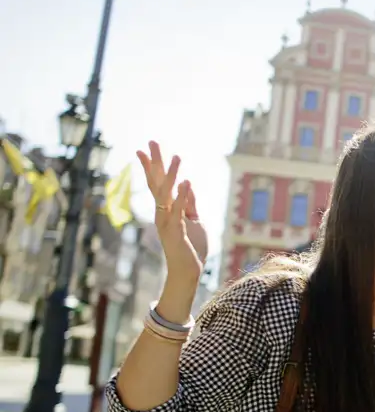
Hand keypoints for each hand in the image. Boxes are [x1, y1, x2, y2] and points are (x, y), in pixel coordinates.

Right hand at [137, 141, 207, 280]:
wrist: (189, 270)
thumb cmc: (191, 246)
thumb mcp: (194, 220)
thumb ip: (190, 204)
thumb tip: (187, 186)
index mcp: (166, 209)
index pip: (157, 183)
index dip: (151, 166)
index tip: (143, 149)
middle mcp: (162, 213)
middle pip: (157, 183)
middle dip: (155, 162)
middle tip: (152, 142)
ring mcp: (167, 221)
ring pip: (167, 194)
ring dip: (172, 174)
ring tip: (177, 157)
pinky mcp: (176, 231)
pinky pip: (178, 210)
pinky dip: (183, 196)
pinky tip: (187, 182)